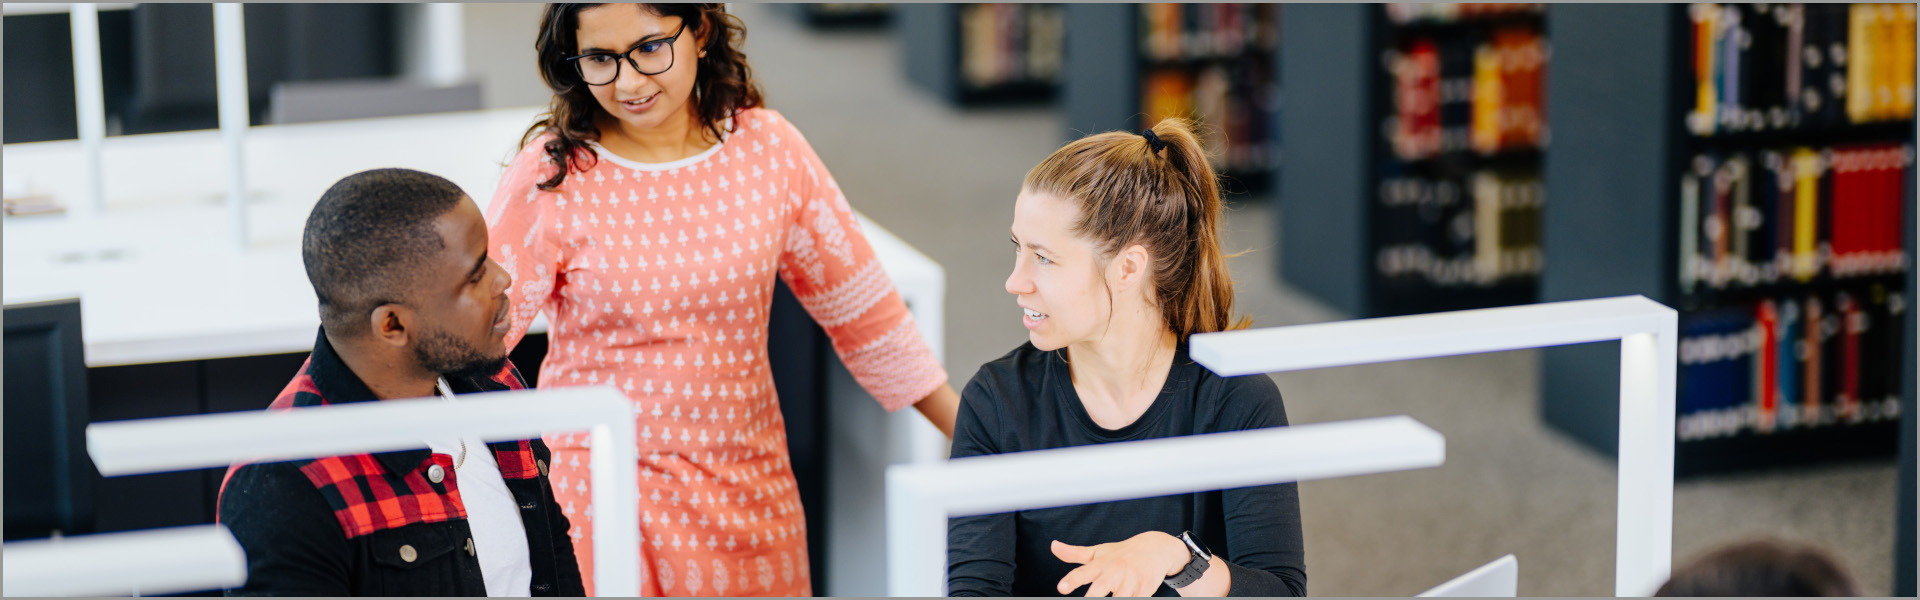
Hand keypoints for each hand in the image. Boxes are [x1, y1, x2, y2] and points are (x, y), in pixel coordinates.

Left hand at [1051, 532, 1187, 596]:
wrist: (1156, 548)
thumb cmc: (1122, 553)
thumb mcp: (1099, 552)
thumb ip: (1075, 554)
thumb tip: (1052, 545)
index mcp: (1101, 564)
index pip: (1083, 572)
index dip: (1072, 581)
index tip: (1061, 588)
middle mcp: (1115, 572)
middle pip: (1101, 588)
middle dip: (1093, 599)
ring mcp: (1131, 582)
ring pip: (1120, 599)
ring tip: (1112, 599)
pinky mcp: (1146, 590)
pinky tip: (1126, 599)